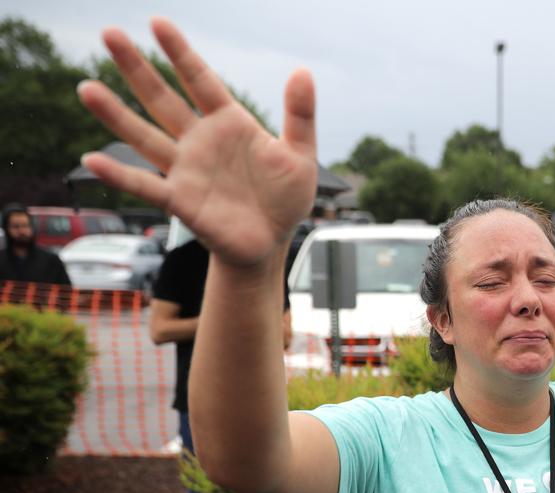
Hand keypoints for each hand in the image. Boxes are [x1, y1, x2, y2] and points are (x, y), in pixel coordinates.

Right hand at [77, 18, 317, 268]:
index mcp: (230, 123)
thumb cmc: (284, 198)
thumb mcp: (301, 155)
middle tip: (109, 35)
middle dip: (137, 68)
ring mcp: (186, 169)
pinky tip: (93, 160)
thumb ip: (300, 115)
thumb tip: (303, 71)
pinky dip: (119, 175)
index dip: (180, 53)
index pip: (200, 80)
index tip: (157, 22)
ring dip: (116, 114)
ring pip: (145, 136)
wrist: (271, 243)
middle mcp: (201, 140)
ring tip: (87, 87)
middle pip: (162, 98)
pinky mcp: (180, 200)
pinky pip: (145, 185)